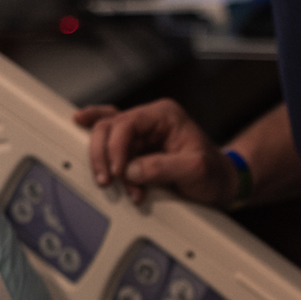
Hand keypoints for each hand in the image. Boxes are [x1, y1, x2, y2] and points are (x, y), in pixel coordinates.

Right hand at [74, 98, 238, 207]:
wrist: (220, 183)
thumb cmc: (213, 173)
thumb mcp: (194, 170)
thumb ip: (163, 168)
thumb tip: (131, 170)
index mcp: (165, 115)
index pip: (128, 123)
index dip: (116, 147)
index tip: (118, 172)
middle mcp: (150, 120)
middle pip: (110, 126)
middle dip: (104, 154)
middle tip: (107, 179)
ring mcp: (142, 134)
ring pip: (106, 135)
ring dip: (106, 161)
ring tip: (112, 183)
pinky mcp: (137, 149)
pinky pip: (110, 139)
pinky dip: (98, 143)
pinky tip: (79, 127)